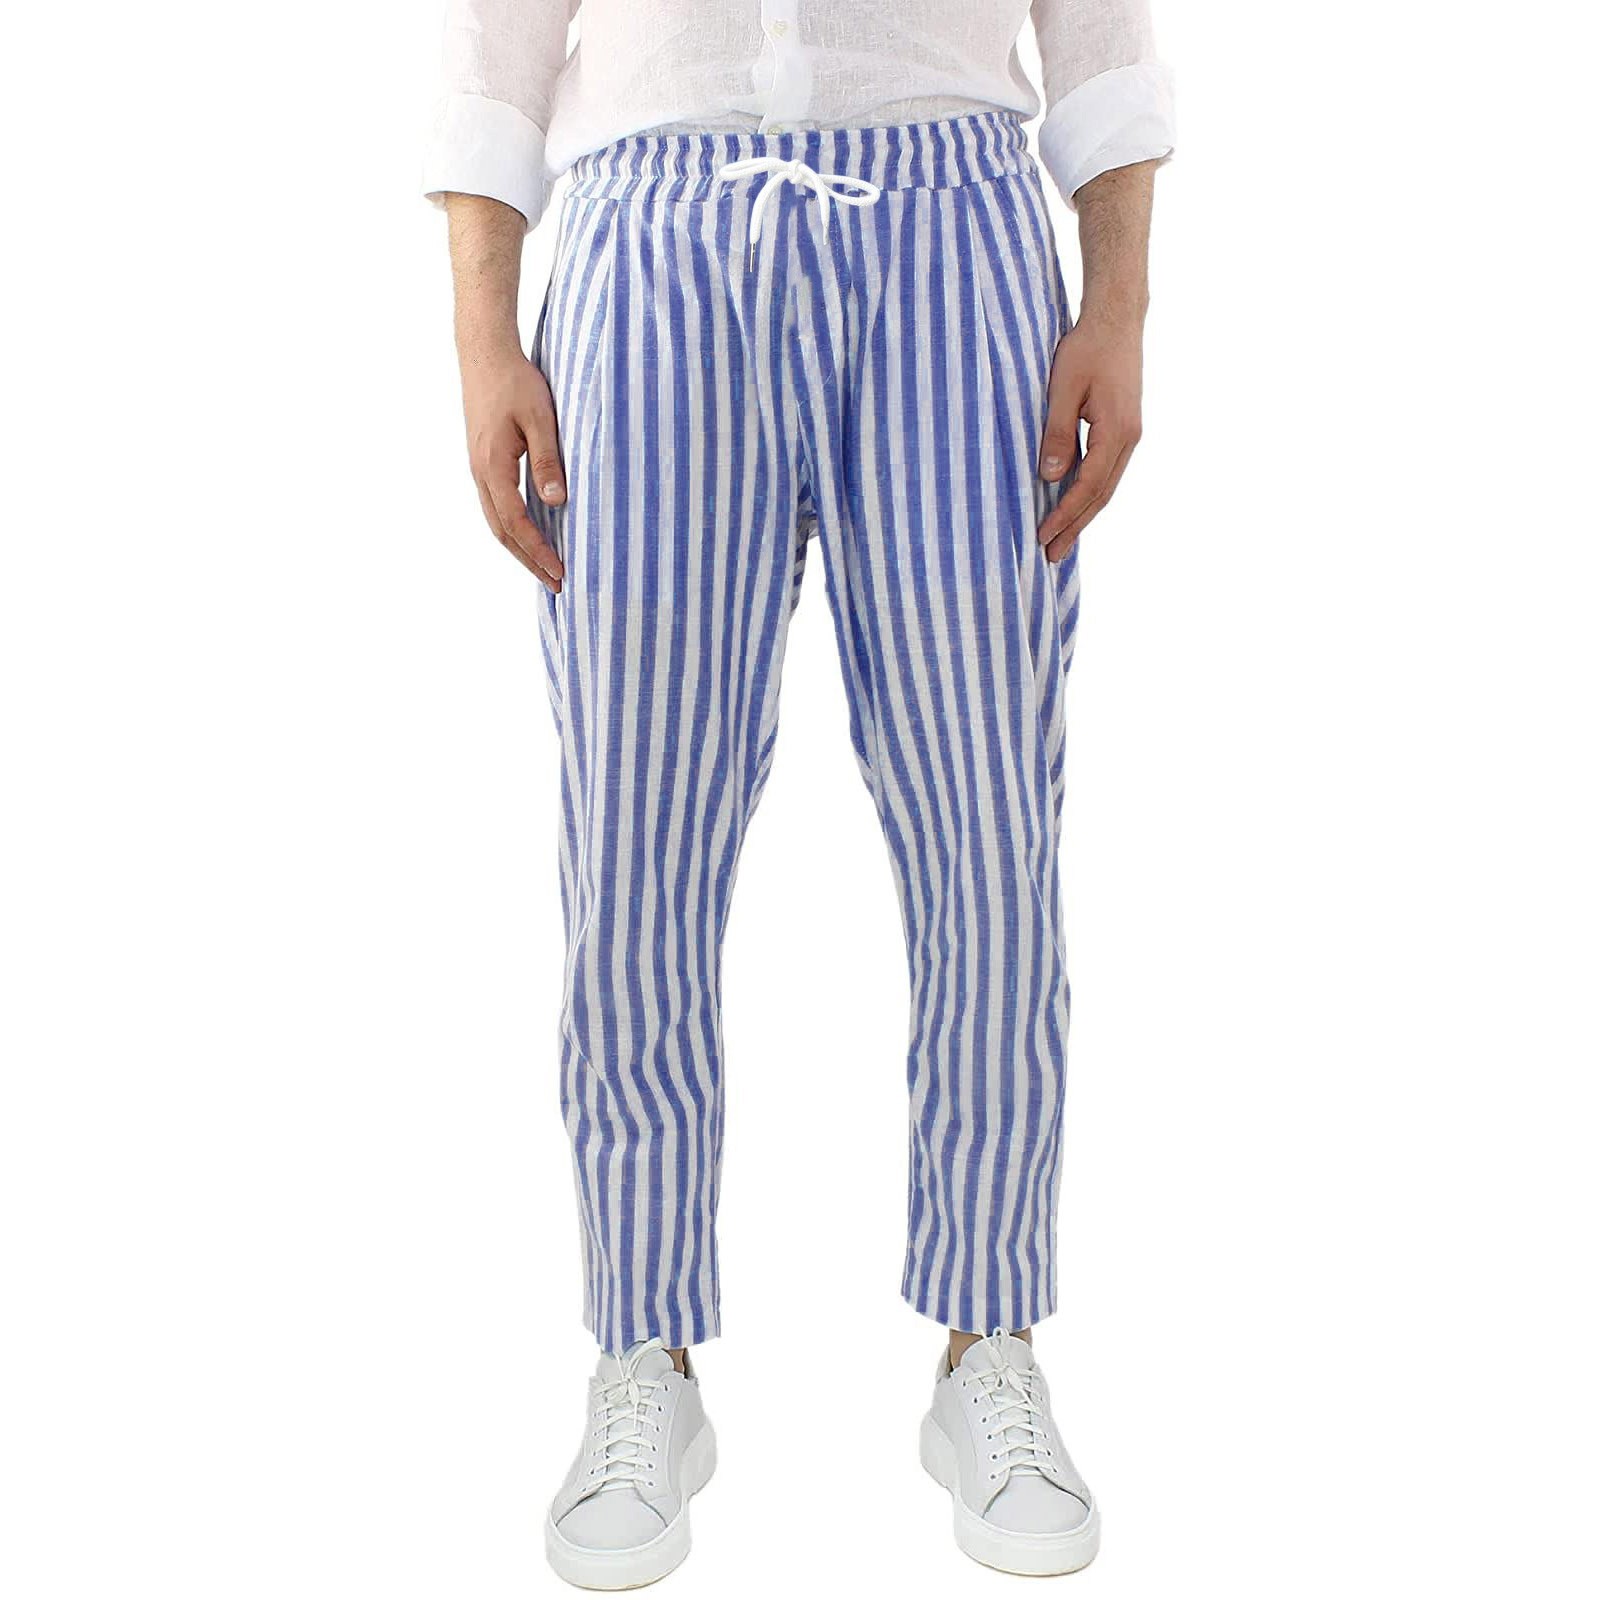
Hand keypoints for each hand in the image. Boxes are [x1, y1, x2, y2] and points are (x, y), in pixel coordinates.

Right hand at [460, 346, 565, 591]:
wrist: (484, 353)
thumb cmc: (516, 382)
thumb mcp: (540, 419)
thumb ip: (548, 460)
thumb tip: (555, 502)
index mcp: (493, 466)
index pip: (516, 523)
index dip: (538, 551)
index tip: (560, 572)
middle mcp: (480, 473)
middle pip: (502, 532)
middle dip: (529, 561)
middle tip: (556, 585)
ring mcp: (478, 468)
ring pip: (497, 522)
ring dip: (519, 548)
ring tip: (544, 569)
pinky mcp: (483, 461)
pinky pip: (496, 506)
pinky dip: (513, 528)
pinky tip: (530, 535)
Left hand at [1036, 315, 1144, 560]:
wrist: (1117, 319)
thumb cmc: (1087, 348)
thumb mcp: (1063, 389)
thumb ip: (1057, 432)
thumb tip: (1050, 476)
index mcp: (1117, 431)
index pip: (1088, 485)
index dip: (1064, 514)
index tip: (1042, 535)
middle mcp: (1130, 438)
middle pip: (1101, 495)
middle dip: (1075, 527)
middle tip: (1052, 556)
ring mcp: (1131, 434)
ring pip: (1106, 486)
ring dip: (1084, 515)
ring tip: (1062, 541)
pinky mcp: (1126, 429)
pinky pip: (1107, 472)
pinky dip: (1091, 494)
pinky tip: (1076, 506)